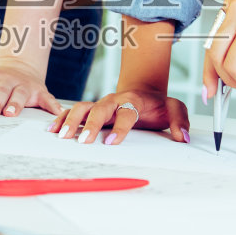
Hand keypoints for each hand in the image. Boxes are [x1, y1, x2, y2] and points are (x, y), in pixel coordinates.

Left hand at [0, 62, 60, 116]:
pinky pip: (47, 99)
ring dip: (17, 103)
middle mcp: (8, 79)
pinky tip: (56, 113)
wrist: (19, 69)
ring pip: (21, 93)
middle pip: (2, 89)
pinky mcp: (40, 92)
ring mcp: (25, 85)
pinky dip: (52, 106)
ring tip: (11, 113)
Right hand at [49, 89, 189, 145]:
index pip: (126, 112)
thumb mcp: (174, 108)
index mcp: (134, 100)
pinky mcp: (93, 109)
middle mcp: (114, 100)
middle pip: (99, 109)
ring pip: (83, 107)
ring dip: (71, 121)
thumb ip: (179, 121)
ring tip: (62, 136)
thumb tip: (182, 137)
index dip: (119, 127)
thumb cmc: (157, 105)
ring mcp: (102, 104)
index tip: (111, 142)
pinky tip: (53, 129)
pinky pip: (75, 111)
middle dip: (90, 125)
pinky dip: (63, 119)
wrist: (144, 92)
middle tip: (83, 142)